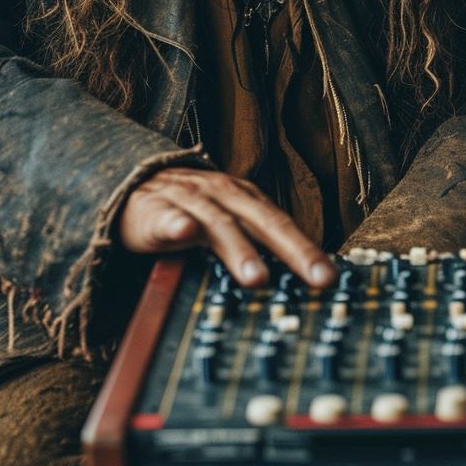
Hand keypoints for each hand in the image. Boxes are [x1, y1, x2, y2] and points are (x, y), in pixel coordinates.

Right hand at [119, 167, 336, 288]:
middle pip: (263, 221)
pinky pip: (166, 217)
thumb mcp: (229, 222)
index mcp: (245, 200)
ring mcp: (189, 200)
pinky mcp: (154, 210)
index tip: (330, 279)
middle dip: (292, 249)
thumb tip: (299, 276)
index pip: (283, 225)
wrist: (135, 186)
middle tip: (316, 278)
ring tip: (257, 277)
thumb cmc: (191, 211)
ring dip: (238, 248)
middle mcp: (223, 195)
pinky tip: (184, 231)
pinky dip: (176, 223)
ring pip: (218, 223)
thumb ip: (258, 243)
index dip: (308, 250)